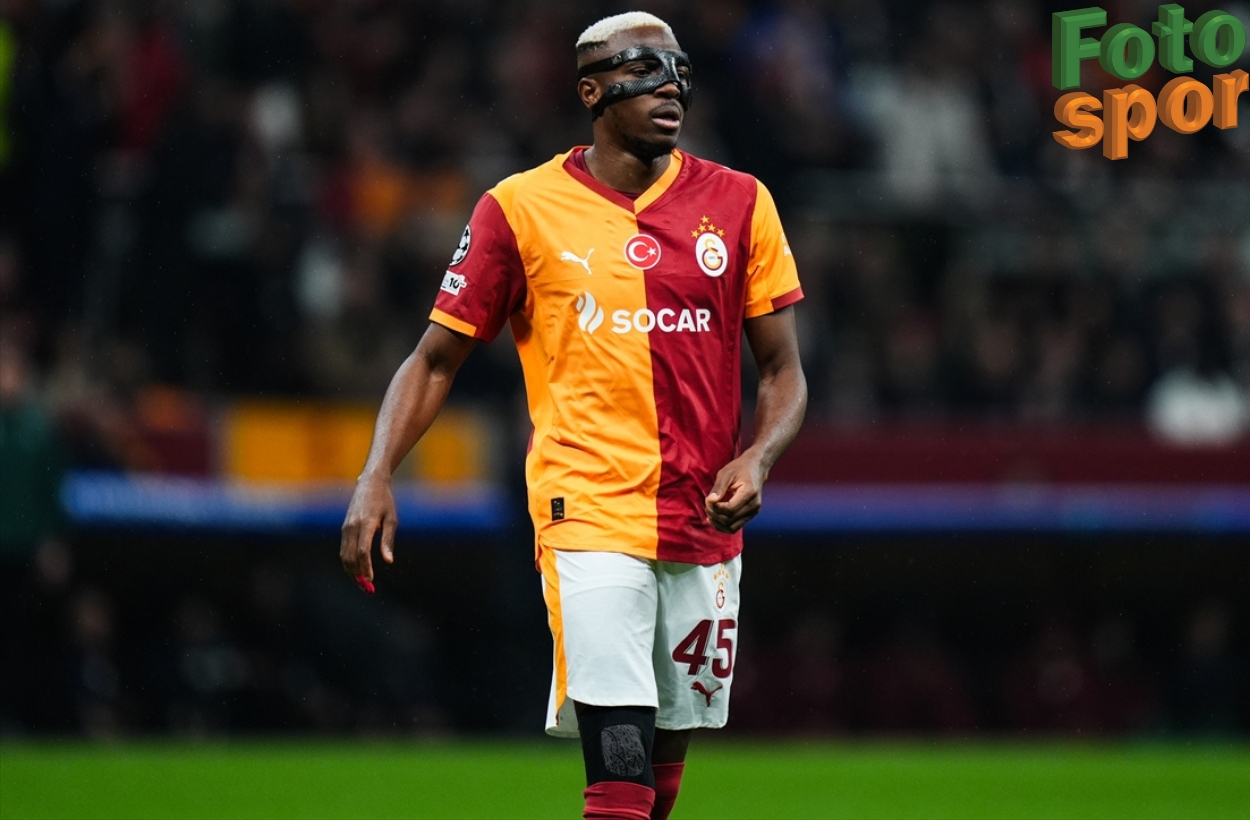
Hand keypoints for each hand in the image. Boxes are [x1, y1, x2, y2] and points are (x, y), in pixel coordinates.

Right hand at [340, 473, 396, 589]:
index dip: (366, 568)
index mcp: (367, 524)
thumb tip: (388, 561)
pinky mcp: (344, 528)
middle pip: (350, 557)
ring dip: (351, 571)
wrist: (369, 483)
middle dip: (357, 574)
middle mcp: (353, 526)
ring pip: (344, 555)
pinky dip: (349, 562)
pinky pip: (344, 549)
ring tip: (362, 582)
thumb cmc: (385, 501)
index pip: (363, 551)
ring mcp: (346, 528)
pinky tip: (357, 569)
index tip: (371, 580)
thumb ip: (388, 541)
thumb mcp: (392, 519)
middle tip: (367, 588)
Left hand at [704, 454, 765, 533]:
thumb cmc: (739, 468)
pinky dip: (722, 525)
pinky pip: (734, 527)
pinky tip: (714, 517)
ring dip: (717, 522)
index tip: (708, 499)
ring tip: (710, 511)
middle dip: (714, 514)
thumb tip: (710, 501)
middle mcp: (754, 505)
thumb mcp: (726, 473)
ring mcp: (753, 512)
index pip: (729, 510)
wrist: (755, 468)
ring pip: (731, 528)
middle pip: (729, 520)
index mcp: (749, 493)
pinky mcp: (750, 516)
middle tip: (707, 504)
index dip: (715, 508)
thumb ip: (718, 488)